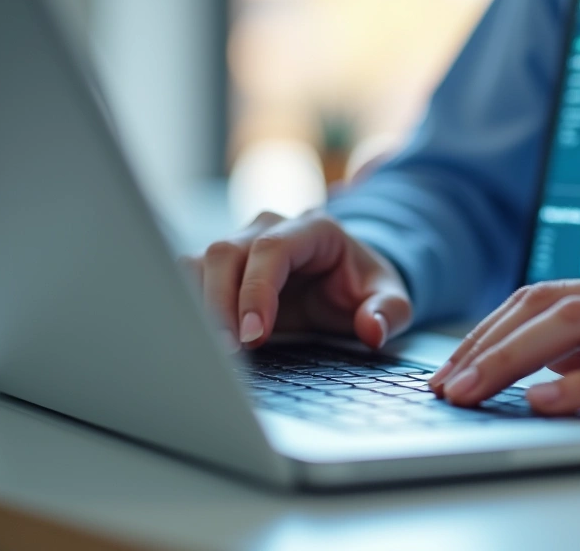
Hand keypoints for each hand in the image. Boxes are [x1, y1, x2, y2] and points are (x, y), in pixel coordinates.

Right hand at [179, 210, 411, 350]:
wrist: (348, 278)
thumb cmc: (364, 287)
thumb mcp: (391, 298)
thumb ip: (388, 311)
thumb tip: (373, 330)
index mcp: (314, 228)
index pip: (273, 249)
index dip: (257, 290)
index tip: (253, 334)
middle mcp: (271, 227)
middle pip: (227, 252)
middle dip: (221, 303)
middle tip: (229, 351)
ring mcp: (243, 242)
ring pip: (201, 261)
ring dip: (198, 305)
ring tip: (209, 349)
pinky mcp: (224, 265)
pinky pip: (192, 276)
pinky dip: (188, 305)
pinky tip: (198, 337)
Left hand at [430, 268, 579, 415]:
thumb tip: (548, 365)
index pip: (543, 297)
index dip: (490, 328)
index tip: (455, 363)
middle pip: (543, 304)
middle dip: (484, 343)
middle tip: (445, 382)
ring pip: (572, 326)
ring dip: (510, 359)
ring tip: (472, 390)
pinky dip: (578, 385)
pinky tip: (542, 400)